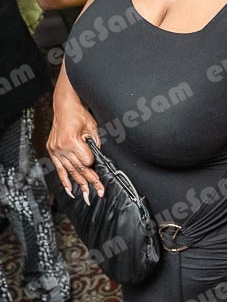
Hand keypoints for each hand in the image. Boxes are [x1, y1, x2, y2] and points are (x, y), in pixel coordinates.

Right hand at [47, 81, 102, 201]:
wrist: (64, 107)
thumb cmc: (78, 114)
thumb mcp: (93, 129)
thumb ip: (96, 145)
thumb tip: (98, 159)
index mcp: (72, 142)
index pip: (86, 161)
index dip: (93, 165)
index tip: (100, 173)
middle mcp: (62, 147)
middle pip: (79, 169)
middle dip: (90, 181)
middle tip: (98, 192)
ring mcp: (55, 150)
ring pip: (69, 171)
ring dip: (79, 183)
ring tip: (86, 194)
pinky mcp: (52, 150)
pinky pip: (59, 169)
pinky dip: (64, 180)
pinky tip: (69, 190)